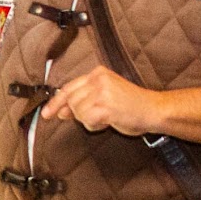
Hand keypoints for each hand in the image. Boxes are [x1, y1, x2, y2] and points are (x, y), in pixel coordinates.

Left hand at [42, 65, 164, 136]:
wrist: (153, 110)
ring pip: (78, 112)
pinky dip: (95, 125)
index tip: (47, 114)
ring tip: (107, 117)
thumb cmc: (131, 105)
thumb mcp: (105, 97)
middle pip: (72, 102)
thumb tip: (60, 111)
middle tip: (98, 116)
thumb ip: (82, 101)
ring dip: (90, 120)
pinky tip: (108, 121)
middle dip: (80, 114)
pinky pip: (87, 120)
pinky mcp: (105, 106)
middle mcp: (98, 80)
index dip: (55, 103)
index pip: (68, 88)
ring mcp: (101, 92)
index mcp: (98, 73)